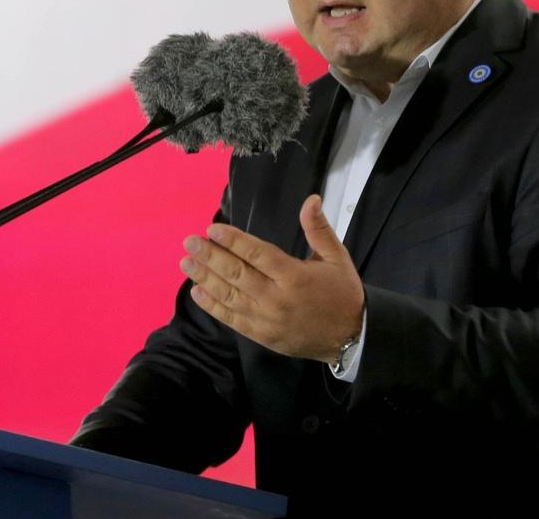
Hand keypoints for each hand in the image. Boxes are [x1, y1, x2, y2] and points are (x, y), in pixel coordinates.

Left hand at [180, 194, 364, 362]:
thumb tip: (311, 199)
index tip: (212, 229)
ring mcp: (267, 320)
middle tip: (190, 242)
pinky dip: (213, 306)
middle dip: (211, 257)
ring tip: (187, 263)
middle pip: (237, 274)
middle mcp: (277, 298)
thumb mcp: (337, 258)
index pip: (257, 254)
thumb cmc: (342, 293)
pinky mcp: (262, 335)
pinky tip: (197, 292)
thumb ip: (319, 229)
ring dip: (205, 278)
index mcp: (295, 276)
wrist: (352, 338)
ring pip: (230, 296)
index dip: (233, 241)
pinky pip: (232, 319)